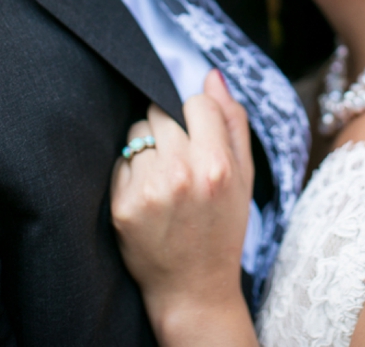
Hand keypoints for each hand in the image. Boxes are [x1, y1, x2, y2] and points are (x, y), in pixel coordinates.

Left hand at [111, 70, 257, 346]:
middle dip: (169, 127)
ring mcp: (149, 189)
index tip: (198, 134)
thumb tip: (211, 75)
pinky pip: (120, 160)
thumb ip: (232, 120)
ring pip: (136, 132)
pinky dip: (131, 171)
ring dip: (147, 145)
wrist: (194, 288)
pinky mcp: (122, 205)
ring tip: (163, 175)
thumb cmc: (223, 226)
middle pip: (160, 110)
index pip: (196, 102)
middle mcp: (182, 173)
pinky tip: (148, 194)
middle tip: (178, 155)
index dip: (197, 115)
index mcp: (217, 164)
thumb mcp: (245, 175)